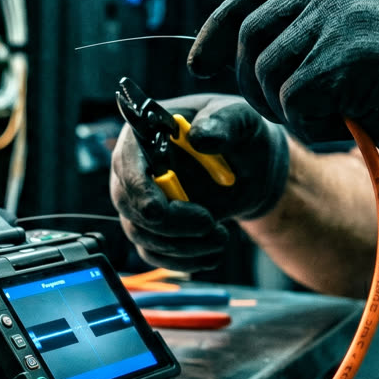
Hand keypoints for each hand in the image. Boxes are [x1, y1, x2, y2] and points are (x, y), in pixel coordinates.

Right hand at [110, 94, 290, 270]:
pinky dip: (184, 260)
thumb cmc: (240, 134)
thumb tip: (200, 138)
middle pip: (129, 205)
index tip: (159, 210)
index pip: (126, 164)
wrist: (252, 166)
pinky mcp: (154, 229)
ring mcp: (142, 202)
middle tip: (209, 222)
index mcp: (146, 135)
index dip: (137, 189)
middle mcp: (135, 169)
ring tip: (221, 236)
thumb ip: (222, 122)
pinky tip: (212, 252)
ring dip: (182, 245)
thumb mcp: (239, 117)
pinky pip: (155, 254)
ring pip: (141, 235)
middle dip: (168, 224)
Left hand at [188, 0, 378, 192]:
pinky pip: (293, 102)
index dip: (218, 30)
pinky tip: (353, 126)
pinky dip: (313, 128)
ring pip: (266, 72)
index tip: (200, 61)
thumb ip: (312, 24)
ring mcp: (347, 11)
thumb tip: (224, 48)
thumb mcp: (369, 29)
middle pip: (250, 35)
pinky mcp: (352, 54)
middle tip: (289, 114)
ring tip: (337, 118)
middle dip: (253, 85)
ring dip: (290, 112)